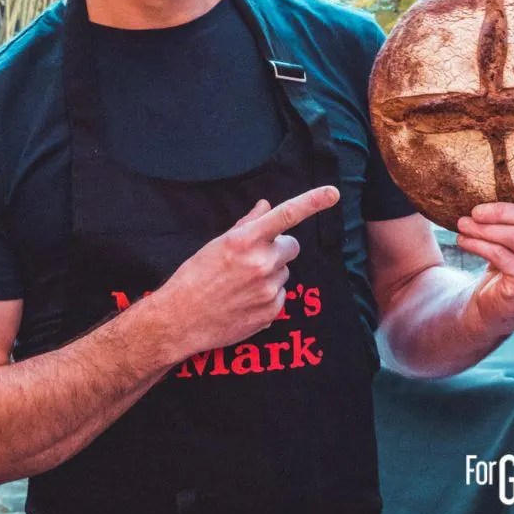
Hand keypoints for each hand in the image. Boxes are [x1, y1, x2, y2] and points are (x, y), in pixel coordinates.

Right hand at [154, 186, 339, 357]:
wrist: (180, 320)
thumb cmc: (194, 277)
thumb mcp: (217, 244)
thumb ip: (247, 224)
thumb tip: (266, 206)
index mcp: (245, 240)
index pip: (286, 214)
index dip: (313, 201)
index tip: (333, 193)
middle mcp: (261, 263)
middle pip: (291, 246)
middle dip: (278, 249)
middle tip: (253, 259)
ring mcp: (268, 289)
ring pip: (284, 272)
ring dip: (271, 273)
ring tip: (242, 284)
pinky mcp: (271, 311)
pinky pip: (280, 295)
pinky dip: (267, 296)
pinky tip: (244, 300)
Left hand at [456, 167, 513, 335]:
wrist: (499, 305)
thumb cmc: (511, 260)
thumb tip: (491, 182)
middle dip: (499, 211)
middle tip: (474, 211)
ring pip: (513, 236)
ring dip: (482, 228)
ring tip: (463, 224)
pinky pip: (499, 254)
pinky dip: (477, 244)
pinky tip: (464, 239)